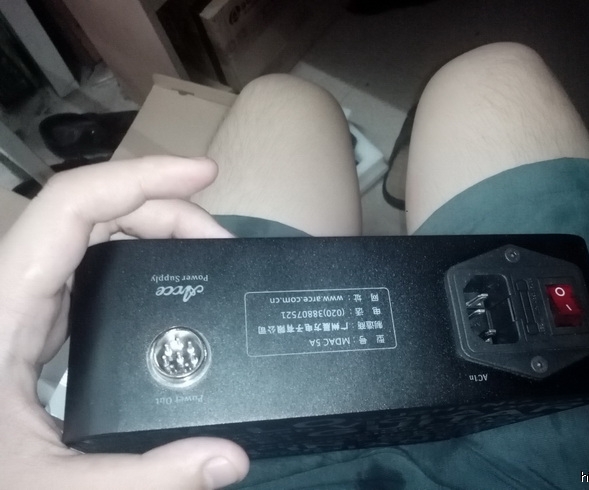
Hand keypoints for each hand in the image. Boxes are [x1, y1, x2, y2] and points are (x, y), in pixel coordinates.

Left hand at [0, 157, 248, 488]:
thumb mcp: (49, 487)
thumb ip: (143, 475)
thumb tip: (231, 459)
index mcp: (5, 307)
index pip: (73, 208)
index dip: (141, 178)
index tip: (205, 174)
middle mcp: (14, 291)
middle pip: (95, 215)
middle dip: (167, 211)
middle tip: (227, 243)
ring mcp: (24, 304)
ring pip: (93, 237)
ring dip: (154, 230)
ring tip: (209, 253)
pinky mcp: (36, 324)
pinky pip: (91, 269)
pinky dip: (139, 259)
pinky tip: (170, 282)